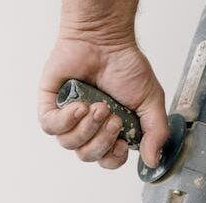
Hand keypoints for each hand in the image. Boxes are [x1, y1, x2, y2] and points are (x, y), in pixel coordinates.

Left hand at [38, 4, 168, 168]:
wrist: (104, 39)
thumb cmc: (125, 66)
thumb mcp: (150, 100)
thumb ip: (155, 131)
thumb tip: (153, 160)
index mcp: (109, 130)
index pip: (106, 159)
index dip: (113, 157)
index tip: (122, 142)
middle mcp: (87, 128)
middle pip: (87, 155)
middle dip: (101, 140)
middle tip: (111, 117)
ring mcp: (67, 119)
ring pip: (69, 143)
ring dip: (87, 127)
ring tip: (97, 105)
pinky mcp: (49, 107)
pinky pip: (50, 127)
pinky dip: (65, 120)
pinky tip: (79, 106)